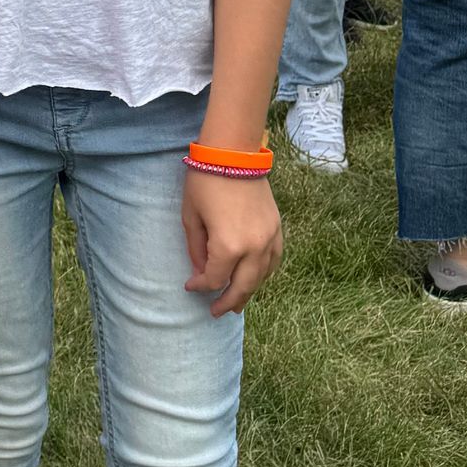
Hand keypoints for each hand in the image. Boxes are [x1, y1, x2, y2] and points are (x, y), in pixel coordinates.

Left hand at [182, 169, 283, 315]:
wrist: (234, 154)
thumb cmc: (205, 182)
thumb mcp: (191, 216)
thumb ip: (196, 249)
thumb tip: (200, 272)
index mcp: (228, 246)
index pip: (214, 278)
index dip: (200, 286)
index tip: (189, 287)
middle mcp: (253, 248)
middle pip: (242, 286)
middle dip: (227, 301)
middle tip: (216, 312)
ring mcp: (269, 239)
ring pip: (262, 277)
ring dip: (249, 292)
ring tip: (236, 304)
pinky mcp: (277, 229)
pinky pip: (274, 261)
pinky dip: (264, 274)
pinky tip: (254, 279)